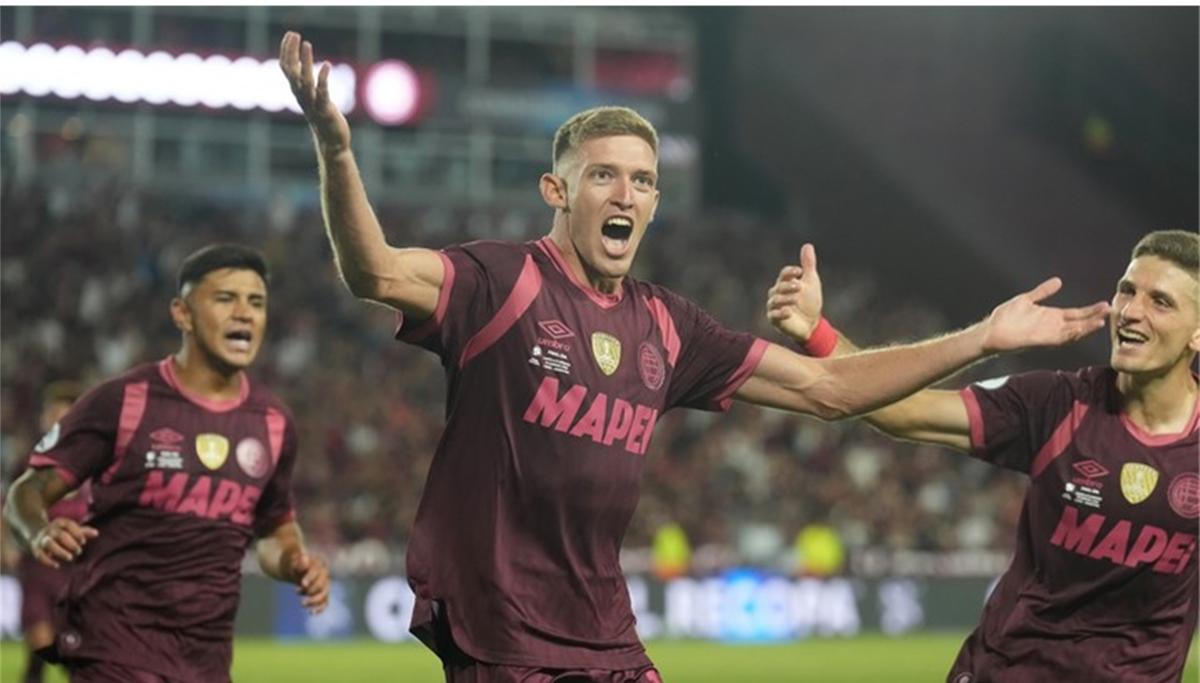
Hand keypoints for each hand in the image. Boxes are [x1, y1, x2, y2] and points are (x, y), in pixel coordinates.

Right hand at [30, 518, 98, 568]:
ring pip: (49, 544)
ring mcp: (42, 539)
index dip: (77, 533)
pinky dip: (48, 561)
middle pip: (60, 535)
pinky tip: (57, 566)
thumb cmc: (62, 532)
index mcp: (60, 523)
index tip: (83, 542)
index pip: (69, 525)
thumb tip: (97, 533)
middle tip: (79, 551)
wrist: (38, 532)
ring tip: (70, 558)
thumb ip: (84, 532)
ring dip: (60, 551)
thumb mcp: (72, 529)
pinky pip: (40, 555)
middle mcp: (50, 530)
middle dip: (70, 544)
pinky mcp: (36, 549)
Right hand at [279, 31, 351, 156]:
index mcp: (297, 91)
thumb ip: (305, 82)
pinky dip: (322, 78)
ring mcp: (312, 103)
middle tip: (295, 34)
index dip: (286, 50)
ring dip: (305, 61)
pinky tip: (326, 65)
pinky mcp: (325, 110)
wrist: (332, 142)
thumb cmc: (323, 117)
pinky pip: (322, 92)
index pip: (286, 67)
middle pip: (291, 71)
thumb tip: (300, 64)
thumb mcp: (311, 97)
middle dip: (291, 52)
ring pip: (304, 80)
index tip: (290, 34)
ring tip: (307, 44)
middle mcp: (301, 96)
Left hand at [283, 548, 330, 614]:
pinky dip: (320, 608)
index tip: (302, 584)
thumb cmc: (293, 563)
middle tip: (296, 591)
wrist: (294, 569)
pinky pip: (325, 602)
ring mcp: (325, 584)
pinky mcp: (323, 593)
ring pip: (324, 594)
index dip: (311, 578)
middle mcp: (325, 574)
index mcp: (319, 563)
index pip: (317, 571)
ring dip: (314, 601)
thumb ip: (297, 560)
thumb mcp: (292, 560)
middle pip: (322, 584)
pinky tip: (311, 612)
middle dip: (311, 590)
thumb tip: (304, 557)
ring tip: (302, 603)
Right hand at [767, 243, 823, 341]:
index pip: (784, 274)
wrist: (812, 323)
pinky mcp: (775, 320)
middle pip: (778, 287)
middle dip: (788, 286)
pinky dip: (780, 313)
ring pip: (774, 300)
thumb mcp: (811, 282)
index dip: (790, 272)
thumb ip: (808, 265)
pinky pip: (773, 315)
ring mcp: (775, 307)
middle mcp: (777, 293)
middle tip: (800, 287)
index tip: (800, 271)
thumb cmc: (810, 301)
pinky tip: (789, 312)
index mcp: (785, 283)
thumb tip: (808, 245)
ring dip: (785, 299)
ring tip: (796, 299)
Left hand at [981, 277, 1110, 352]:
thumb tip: (1058, 281)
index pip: (1077, 314)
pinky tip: (1081, 328)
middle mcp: (1053, 326)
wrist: (991, 330)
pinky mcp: (1042, 340)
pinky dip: (1071, 333)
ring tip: (1102, 320)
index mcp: (1052, 316)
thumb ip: (1043, 292)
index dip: (1091, 310)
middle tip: (1111, 310)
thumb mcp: (1027, 299)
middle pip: (1080, 322)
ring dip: (1087, 326)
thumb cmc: (1007, 317)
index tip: (1105, 304)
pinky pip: (1060, 338)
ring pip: (1074, 331)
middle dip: (1095, 317)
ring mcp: (1049, 333)